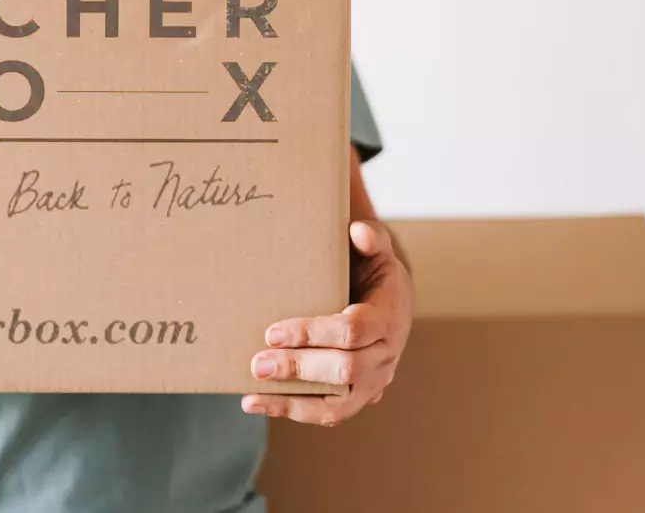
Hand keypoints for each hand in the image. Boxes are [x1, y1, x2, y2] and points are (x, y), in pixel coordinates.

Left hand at [241, 220, 413, 424]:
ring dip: (293, 400)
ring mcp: (374, 381)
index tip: (273, 331)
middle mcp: (385, 355)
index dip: (313, 333)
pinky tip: (256, 403)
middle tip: (258, 363)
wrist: (392, 301)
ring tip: (252, 394)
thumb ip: (370, 238)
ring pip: (339, 402)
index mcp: (388, 317)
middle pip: (345, 370)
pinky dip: (292, 411)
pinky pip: (329, 413)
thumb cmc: (374, 269)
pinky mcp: (358, 395)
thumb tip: (357, 230)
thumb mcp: (377, 249)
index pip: (352, 331)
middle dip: (299, 368)